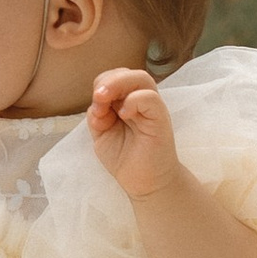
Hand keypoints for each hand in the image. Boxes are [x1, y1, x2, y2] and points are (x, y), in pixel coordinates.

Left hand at [87, 66, 178, 200]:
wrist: (146, 184)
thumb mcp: (102, 134)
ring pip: (141, 78)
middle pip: (127, 73)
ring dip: (118, 85)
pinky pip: (150, 98)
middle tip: (98, 99)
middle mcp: (141, 101)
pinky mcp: (161, 119)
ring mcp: (152, 108)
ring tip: (105, 102)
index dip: (101, 86)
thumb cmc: (125, 158)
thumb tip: (97, 102)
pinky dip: (133, 101)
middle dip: (107, 82)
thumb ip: (98, 116)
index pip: (114, 78)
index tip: (95, 109)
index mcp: (126, 101)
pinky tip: (123, 116)